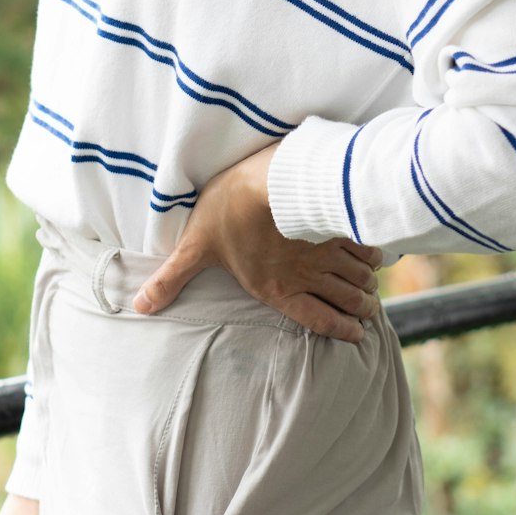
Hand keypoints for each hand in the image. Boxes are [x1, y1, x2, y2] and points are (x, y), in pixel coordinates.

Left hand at [132, 143, 381, 342]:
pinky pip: (363, 246)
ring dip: (367, 285)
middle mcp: (306, 275)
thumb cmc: (226, 212)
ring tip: (372, 290)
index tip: (357, 335)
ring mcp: (325, 249)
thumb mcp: (193, 247)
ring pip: (357, 276)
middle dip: (361, 307)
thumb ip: (171, 279)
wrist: (263, 179)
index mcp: (276, 288)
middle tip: (369, 311)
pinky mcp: (336, 223)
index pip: (317, 319)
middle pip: (345, 298)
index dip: (340, 329)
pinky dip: (372, 254)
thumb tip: (140, 307)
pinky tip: (375, 255)